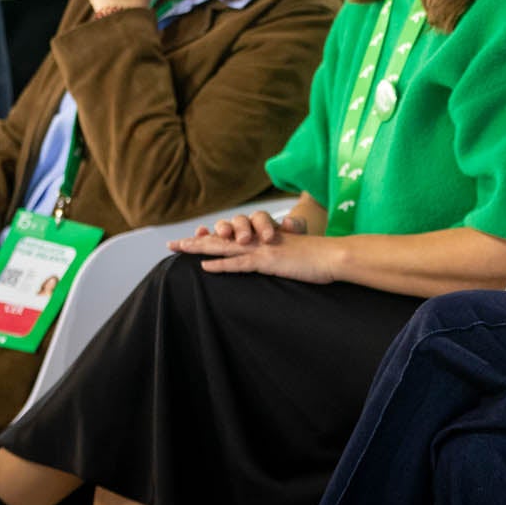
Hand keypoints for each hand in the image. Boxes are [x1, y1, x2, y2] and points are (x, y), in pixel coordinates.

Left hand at [170, 215, 337, 282]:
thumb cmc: (320, 258)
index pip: (232, 238)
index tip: (192, 240)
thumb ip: (282, 255)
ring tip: (179, 248)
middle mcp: (260, 241)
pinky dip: (221, 264)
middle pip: (222, 239)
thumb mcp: (296, 255)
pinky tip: (204, 266)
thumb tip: (277, 261)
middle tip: (172, 244)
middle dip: (195, 242)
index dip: (211, 238)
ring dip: (200, 248)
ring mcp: (263, 250)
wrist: (334, 255)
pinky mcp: (268, 262)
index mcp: (264, 239)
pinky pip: (240, 263)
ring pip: (225, 247)